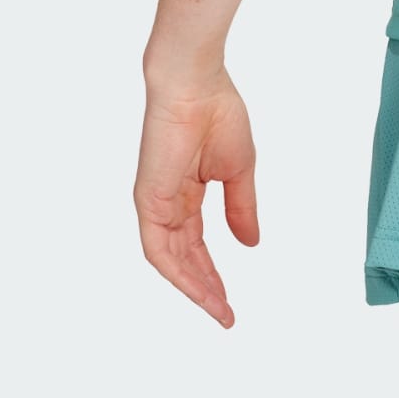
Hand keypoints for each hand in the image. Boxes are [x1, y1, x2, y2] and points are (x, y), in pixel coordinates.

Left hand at [134, 67, 259, 327]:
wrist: (195, 84)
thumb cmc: (218, 113)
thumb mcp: (239, 170)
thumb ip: (241, 208)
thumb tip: (250, 243)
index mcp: (188, 192)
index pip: (197, 244)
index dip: (213, 273)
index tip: (230, 300)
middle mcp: (168, 203)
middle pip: (184, 258)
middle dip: (205, 287)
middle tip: (226, 313)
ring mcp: (156, 203)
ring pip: (171, 260)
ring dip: (194, 287)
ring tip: (218, 308)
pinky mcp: (148, 200)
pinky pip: (159, 249)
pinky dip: (178, 272)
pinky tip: (198, 288)